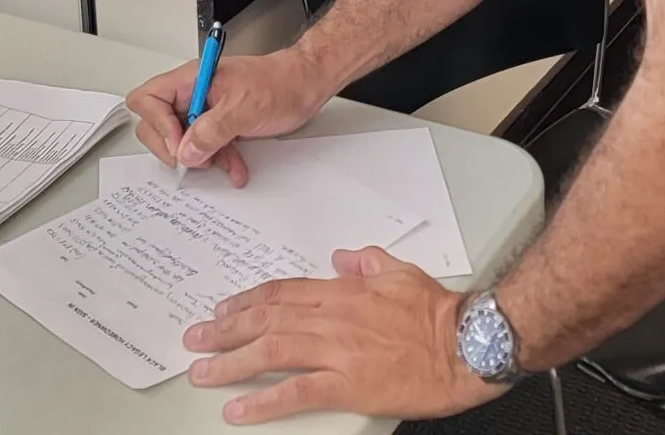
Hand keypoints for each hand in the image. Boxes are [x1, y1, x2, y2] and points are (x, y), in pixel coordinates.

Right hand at [126, 49, 331, 186]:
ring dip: (199, 159)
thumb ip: (211, 130)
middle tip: (192, 158)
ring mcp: (205, 110)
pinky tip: (234, 168)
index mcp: (192, 79)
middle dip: (174, 146)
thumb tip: (186, 151)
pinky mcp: (220, 124)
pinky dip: (218, 160)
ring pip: (183, 141)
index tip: (181, 143)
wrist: (307, 86)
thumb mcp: (244, 108)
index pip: (148, 99)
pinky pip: (206, 147)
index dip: (157, 125)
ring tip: (219, 164)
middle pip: (157, 123)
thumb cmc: (281, 83)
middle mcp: (193, 93)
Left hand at [185, 247, 507, 424]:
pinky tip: (238, 407)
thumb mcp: (403, 272)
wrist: (469, 344)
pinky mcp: (348, 385)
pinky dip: (262, 400)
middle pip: (266, 320)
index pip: (282, 293)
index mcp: (344, 291)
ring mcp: (338, 352)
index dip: (247, 302)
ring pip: (271, 351)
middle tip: (195, 340)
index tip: (223, 310)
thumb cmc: (441, 314)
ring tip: (202, 372)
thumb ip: (368, 262)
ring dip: (230, 361)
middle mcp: (333, 318)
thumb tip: (342, 257)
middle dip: (224, 330)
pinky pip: (295, 392)